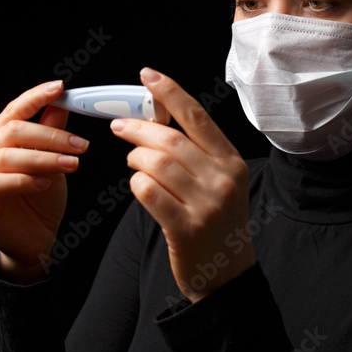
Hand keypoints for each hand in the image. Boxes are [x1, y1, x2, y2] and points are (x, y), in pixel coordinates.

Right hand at [0, 80, 89, 282]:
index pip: (13, 111)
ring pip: (5, 156)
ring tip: (72, 164)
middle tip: (81, 145)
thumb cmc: (41, 201)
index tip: (60, 88)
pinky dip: (23, 180)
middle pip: (11, 131)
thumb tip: (61, 103)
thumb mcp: (53, 162)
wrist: (34, 242)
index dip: (35, 97)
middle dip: (49, 135)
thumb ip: (52, 133)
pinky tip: (45, 183)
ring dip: (42, 158)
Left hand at [110, 67, 252, 302]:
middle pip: (170, 140)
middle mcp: (223, 180)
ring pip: (155, 164)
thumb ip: (197, 153)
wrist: (227, 276)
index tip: (147, 75)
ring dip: (135, 159)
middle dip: (138, 128)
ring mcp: (206, 205)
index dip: (170, 92)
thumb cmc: (215, 223)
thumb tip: (156, 119)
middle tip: (119, 125)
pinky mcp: (186, 229)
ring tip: (133, 162)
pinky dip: (135, 185)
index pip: (197, 117)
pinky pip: (147, 192)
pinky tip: (139, 187)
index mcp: (232, 162)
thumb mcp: (219, 182)